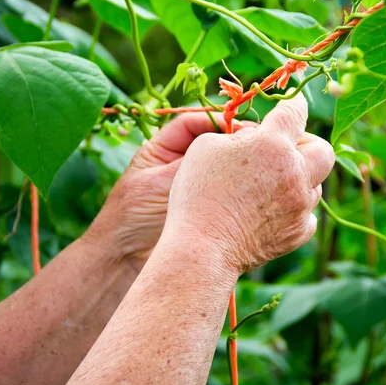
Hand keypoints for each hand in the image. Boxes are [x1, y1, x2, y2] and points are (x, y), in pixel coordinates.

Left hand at [83, 114, 248, 267]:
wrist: (124, 263)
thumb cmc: (132, 219)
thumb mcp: (161, 183)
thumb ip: (191, 163)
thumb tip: (228, 144)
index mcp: (161, 150)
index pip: (193, 124)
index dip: (217, 121)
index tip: (240, 128)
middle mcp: (179, 165)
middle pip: (211, 143)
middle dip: (233, 140)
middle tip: (257, 143)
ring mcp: (194, 187)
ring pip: (222, 166)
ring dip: (239, 164)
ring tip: (261, 163)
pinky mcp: (208, 209)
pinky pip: (228, 192)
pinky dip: (242, 188)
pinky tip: (256, 187)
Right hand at [165, 93, 334, 273]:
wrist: (202, 248)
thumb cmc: (198, 192)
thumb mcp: (207, 146)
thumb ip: (237, 134)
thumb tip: (256, 137)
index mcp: (272, 143)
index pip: (295, 112)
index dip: (294, 105)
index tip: (293, 105)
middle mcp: (295, 172)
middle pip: (323, 149)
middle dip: (308, 146)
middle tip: (286, 151)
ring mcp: (300, 204)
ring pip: (316, 184)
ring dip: (299, 179)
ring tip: (271, 186)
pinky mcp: (299, 232)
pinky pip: (307, 214)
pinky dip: (294, 209)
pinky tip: (271, 211)